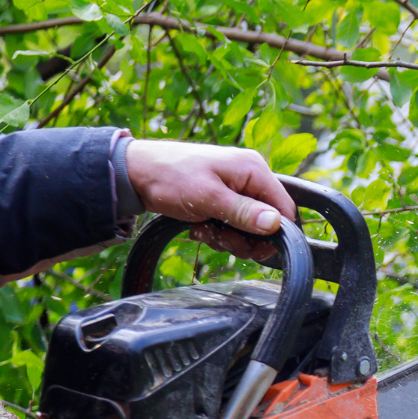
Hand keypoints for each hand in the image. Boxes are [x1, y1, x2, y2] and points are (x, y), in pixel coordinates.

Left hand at [125, 140, 296, 257]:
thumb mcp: (208, 198)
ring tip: (203, 230)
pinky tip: (198, 227)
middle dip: (244, 237)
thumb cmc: (169, 177)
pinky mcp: (222, 197)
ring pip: (248, 226)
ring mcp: (236, 187)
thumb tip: (276, 224)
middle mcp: (249, 176)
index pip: (284, 207)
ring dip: (227, 236)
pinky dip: (218, 231)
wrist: (133, 172)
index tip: (254, 249)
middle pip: (267, 220)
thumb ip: (244, 212)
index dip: (275, 233)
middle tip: (219, 238)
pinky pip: (232, 222)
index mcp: (253, 169)